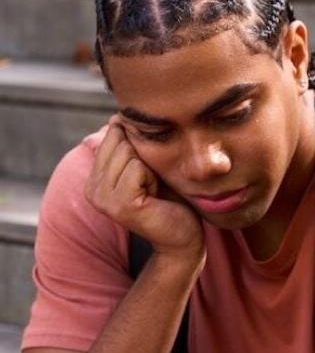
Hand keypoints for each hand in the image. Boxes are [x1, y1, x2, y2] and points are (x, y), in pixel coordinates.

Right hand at [85, 120, 203, 257]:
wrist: (184, 237)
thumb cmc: (172, 199)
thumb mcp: (149, 166)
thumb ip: (131, 144)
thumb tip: (117, 115)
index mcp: (95, 178)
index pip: (113, 134)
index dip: (140, 147)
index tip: (150, 173)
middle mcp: (92, 188)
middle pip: (120, 140)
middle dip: (146, 155)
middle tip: (154, 183)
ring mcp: (102, 198)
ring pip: (128, 152)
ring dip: (151, 167)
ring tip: (155, 190)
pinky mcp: (119, 205)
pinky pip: (137, 168)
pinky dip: (154, 177)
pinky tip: (156, 196)